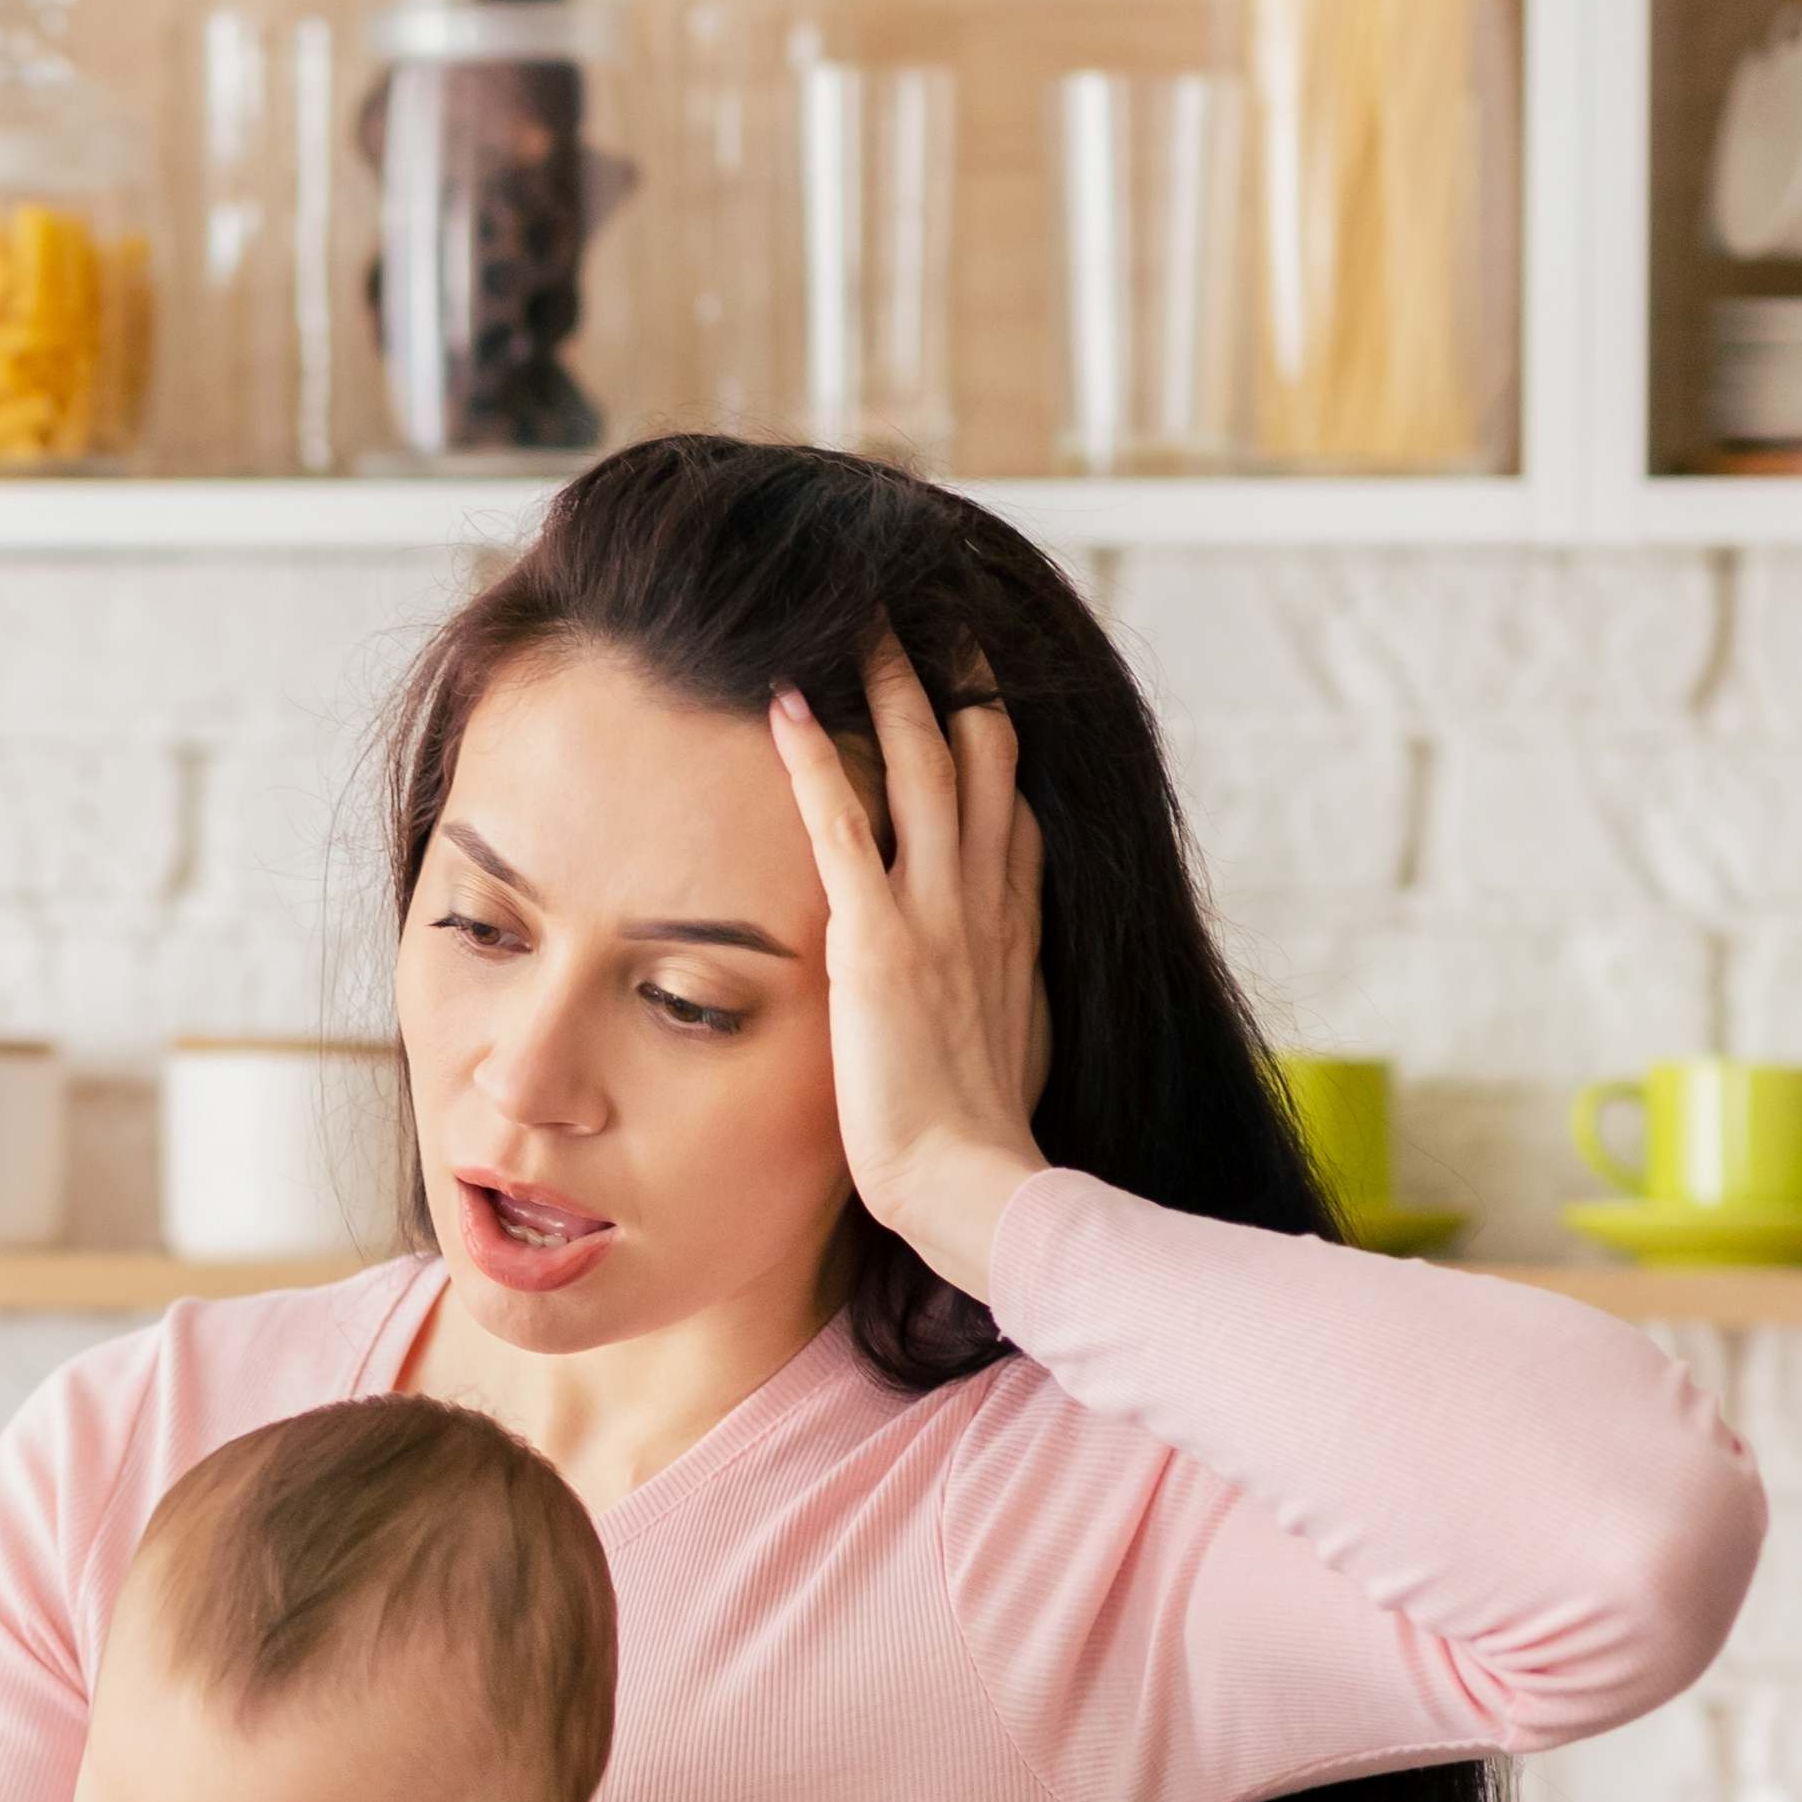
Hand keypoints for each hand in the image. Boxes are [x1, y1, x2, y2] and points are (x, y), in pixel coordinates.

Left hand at [770, 620, 1048, 1301]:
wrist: (974, 1191)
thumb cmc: (982, 1147)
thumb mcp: (1012, 1055)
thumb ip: (1003, 1001)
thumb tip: (1000, 985)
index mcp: (1015, 930)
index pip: (1010, 808)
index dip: (990, 742)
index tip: (969, 691)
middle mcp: (986, 903)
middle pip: (978, 756)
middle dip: (953, 678)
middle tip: (925, 610)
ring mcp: (937, 914)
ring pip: (921, 764)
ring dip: (891, 683)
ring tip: (861, 616)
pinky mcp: (876, 941)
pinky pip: (843, 826)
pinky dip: (816, 758)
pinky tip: (786, 702)